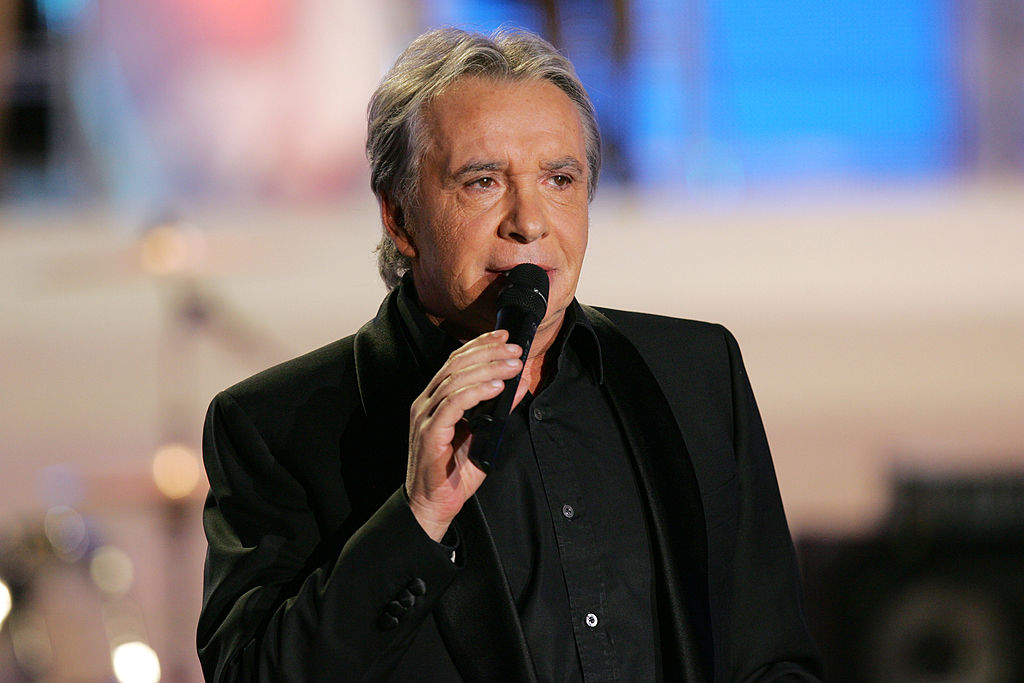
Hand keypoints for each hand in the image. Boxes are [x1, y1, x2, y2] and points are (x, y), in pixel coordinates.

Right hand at [405, 329, 522, 540]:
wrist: (434, 505)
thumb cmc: (454, 472)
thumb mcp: (485, 434)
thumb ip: (500, 408)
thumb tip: (521, 382)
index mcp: (435, 399)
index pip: (456, 362)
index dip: (480, 345)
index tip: (505, 336)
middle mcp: (426, 403)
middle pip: (456, 366)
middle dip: (488, 353)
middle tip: (515, 349)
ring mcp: (425, 417)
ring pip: (455, 381)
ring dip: (488, 369)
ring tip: (513, 365)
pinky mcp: (429, 434)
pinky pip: (453, 405)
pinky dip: (476, 392)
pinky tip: (496, 387)